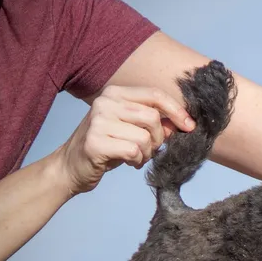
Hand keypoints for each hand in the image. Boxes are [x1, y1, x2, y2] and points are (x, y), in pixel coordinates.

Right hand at [54, 85, 195, 194]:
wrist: (71, 166)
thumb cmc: (108, 146)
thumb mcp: (132, 129)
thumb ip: (156, 123)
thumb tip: (183, 122)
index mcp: (115, 94)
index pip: (155, 94)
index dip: (177, 111)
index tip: (190, 126)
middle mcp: (105, 103)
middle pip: (153, 117)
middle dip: (159, 138)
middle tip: (150, 149)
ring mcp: (98, 121)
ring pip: (145, 137)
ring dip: (147, 153)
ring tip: (136, 156)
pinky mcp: (95, 142)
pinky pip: (133, 151)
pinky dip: (137, 160)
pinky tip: (128, 162)